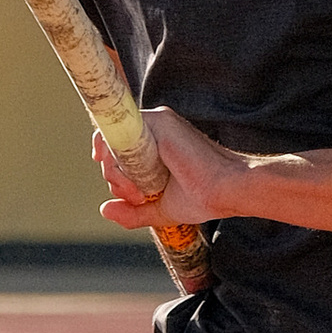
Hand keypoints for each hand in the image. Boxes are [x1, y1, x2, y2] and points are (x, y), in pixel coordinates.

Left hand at [91, 105, 246, 230]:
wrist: (226, 191)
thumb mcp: (160, 208)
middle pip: (112, 147)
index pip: (119, 149)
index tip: (124, 190)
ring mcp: (155, 123)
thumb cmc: (204, 197)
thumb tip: (104, 209)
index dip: (112, 167)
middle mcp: (154, 130)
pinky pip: (120, 132)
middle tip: (138, 198)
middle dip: (116, 179)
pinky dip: (116, 159)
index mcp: (156, 144)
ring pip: (114, 141)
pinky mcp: (158, 121)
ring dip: (117, 174)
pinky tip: (134, 182)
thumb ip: (133, 211)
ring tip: (141, 195)